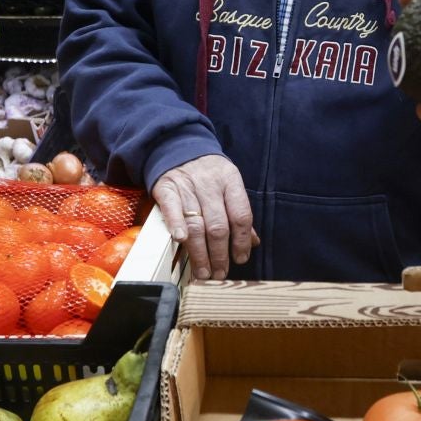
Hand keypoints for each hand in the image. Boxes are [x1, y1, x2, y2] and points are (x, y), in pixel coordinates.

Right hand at [151, 154, 256, 280]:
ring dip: (200, 252)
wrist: (177, 147)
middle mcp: (210, 184)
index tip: (240, 259)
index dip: (241, 241)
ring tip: (203, 272)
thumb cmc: (207, 173)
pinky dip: (176, 224)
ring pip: (196, 223)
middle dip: (219, 254)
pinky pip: (172, 208)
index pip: (240, 215)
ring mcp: (187, 185)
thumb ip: (239, 213)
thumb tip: (253, 242)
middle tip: (219, 273)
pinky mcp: (166, 187)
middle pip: (218, 225)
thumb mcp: (228, 185)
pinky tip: (180, 240)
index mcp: (230, 181)